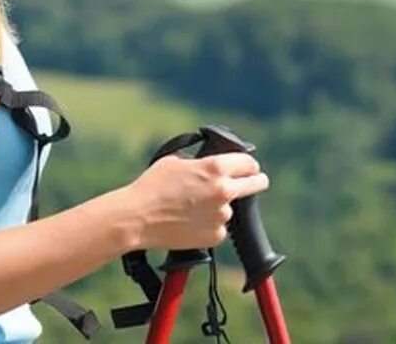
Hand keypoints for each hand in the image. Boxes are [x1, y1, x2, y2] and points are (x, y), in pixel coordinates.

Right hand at [122, 152, 267, 250]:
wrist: (138, 217)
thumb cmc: (152, 186)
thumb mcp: (176, 160)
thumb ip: (200, 161)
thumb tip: (210, 163)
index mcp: (216, 168)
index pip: (250, 163)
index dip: (248, 164)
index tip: (247, 168)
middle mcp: (224, 191)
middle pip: (258, 184)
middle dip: (255, 182)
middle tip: (246, 184)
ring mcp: (222, 216)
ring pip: (230, 208)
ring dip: (219, 206)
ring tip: (193, 207)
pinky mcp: (216, 236)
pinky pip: (219, 227)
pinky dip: (209, 224)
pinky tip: (190, 221)